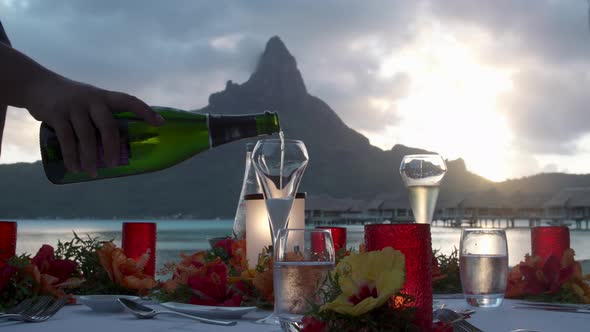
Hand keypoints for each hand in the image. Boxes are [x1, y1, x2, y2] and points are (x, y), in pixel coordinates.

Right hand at [26, 75, 163, 176]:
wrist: (37, 84)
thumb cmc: (71, 100)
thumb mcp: (89, 100)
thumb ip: (102, 117)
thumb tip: (117, 147)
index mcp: (104, 97)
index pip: (129, 101)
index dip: (145, 111)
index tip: (160, 124)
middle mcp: (91, 99)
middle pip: (107, 125)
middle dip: (112, 147)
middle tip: (114, 164)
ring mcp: (73, 106)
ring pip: (86, 136)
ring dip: (90, 157)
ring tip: (93, 173)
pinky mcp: (56, 113)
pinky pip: (66, 139)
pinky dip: (71, 156)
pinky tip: (74, 168)